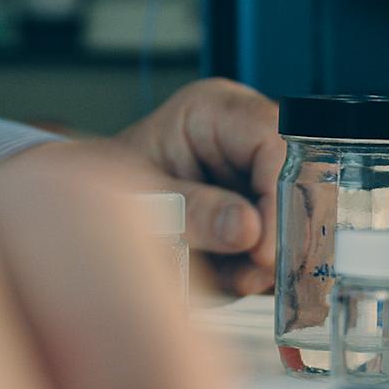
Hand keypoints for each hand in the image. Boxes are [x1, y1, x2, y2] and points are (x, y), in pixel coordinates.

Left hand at [113, 78, 283, 295]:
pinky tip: (236, 277)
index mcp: (216, 110)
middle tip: (258, 273)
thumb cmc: (108, 187)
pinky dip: (262, 270)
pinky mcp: (259, 213)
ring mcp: (256, 176)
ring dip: (272, 257)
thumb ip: (192, 210)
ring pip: (296, 217)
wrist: (90, 209)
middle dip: (282, 233)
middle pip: (299, 179)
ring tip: (236, 278)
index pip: (275, 142)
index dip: (281, 195)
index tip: (266, 247)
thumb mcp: (142, 197)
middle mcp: (245, 138)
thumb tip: (246, 228)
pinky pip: (280, 243)